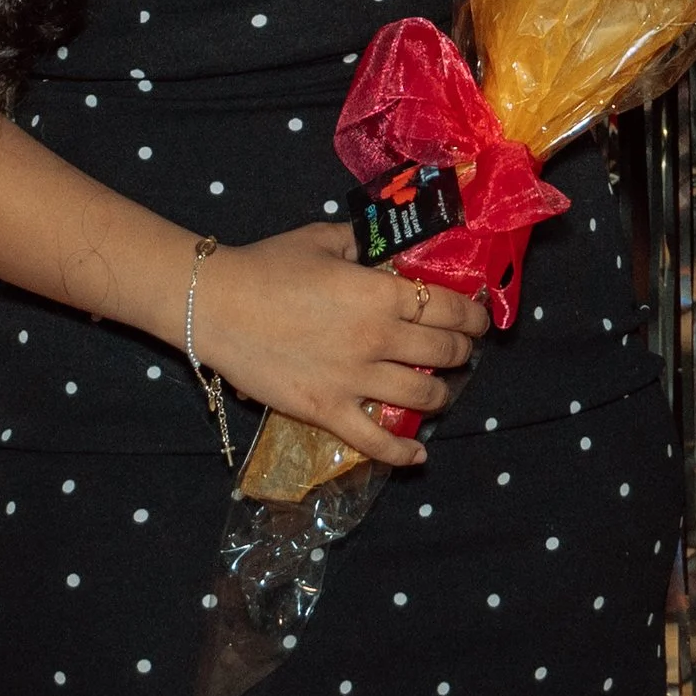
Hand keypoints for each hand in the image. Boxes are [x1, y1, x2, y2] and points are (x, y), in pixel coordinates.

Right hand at [188, 225, 488, 470]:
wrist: (217, 304)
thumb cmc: (268, 265)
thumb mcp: (323, 239)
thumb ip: (362, 243)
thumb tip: (388, 246)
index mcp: (380, 293)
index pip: (448, 308)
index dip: (472, 315)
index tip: (478, 317)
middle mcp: (377, 339)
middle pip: (443, 353)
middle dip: (463, 352)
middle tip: (462, 350)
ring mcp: (354, 381)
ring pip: (421, 397)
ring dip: (441, 396)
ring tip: (441, 390)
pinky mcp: (327, 411)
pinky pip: (375, 442)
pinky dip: (403, 453)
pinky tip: (418, 455)